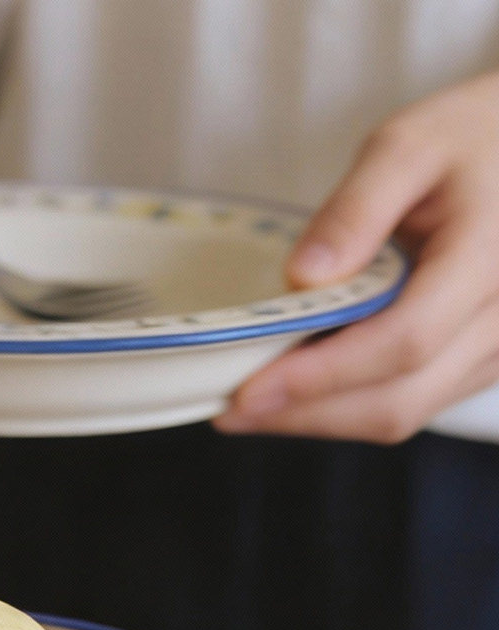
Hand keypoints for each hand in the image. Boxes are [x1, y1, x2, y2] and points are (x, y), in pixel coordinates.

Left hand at [216, 70, 498, 442]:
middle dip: (305, 414)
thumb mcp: (409, 144)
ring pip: (403, 414)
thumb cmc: (472, 138)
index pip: (404, 340)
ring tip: (252, 403)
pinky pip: (412, 405)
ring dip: (320, 418)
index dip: (321, 376)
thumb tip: (302, 278)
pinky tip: (299, 388)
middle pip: (399, 399)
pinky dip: (348, 406)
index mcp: (492, 257)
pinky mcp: (480, 364)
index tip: (248, 390)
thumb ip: (356, 208)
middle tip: (229, 409)